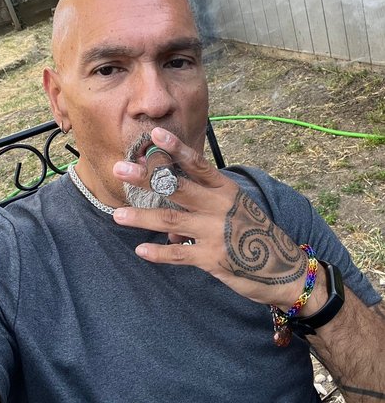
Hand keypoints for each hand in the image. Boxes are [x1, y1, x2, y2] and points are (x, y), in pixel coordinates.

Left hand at [113, 127, 307, 308]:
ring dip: (142, 218)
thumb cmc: (254, 234)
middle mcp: (219, 206)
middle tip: (121, 168)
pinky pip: (179, 253)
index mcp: (225, 189)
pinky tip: (141, 250)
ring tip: (118, 215)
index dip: (176, 148)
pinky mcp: (213, 258)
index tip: (156, 134)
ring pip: (172, 220)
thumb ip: (201, 210)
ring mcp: (215, 231)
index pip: (198, 164)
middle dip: (147, 178)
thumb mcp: (233, 212)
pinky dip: (159, 253)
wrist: (284, 268)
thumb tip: (170, 226)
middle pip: (177, 188)